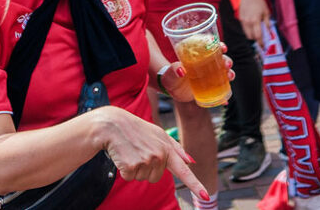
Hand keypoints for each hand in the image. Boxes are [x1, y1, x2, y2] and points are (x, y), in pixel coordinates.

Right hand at [93, 107, 208, 201]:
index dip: (195, 185)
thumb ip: (176, 148)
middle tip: (139, 151)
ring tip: (131, 150)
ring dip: (136, 168)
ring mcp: (145, 161)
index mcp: (167, 148)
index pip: (184, 171)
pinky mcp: (131, 166)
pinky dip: (125, 170)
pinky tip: (123, 155)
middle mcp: (159, 156)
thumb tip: (191, 161)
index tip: (206, 196)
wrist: (113, 124)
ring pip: (143, 178)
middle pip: (156, 178)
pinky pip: (130, 178)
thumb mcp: (158, 134)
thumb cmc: (136, 129)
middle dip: (147, 168)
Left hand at [160, 45, 234, 103]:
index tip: (223, 48)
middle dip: (227, 60)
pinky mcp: (210, 88)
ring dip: (230, 73)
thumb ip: (173, 70)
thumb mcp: (170, 73)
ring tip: (230, 77)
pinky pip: (220, 91)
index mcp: (198, 56)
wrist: (171, 89)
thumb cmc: (170, 76)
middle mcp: (206, 64)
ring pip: (224, 73)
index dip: (220, 46)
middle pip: (221, 59)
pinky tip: (225, 100)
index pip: (212, 47)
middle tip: (227, 65)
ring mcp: (210, 76)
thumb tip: (181, 70)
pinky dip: (224, 96)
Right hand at [238, 0, 269, 43]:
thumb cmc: (258, 2)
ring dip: (252, 35)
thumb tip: (268, 31)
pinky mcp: (240, 18)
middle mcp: (248, 22)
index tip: (263, 46)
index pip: (258, 36)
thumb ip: (267, 23)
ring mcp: (243, 21)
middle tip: (261, 39)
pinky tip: (252, 26)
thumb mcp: (266, 12)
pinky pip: (244, 28)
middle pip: (251, 37)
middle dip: (256, 39)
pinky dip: (248, 30)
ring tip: (257, 33)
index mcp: (255, 21)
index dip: (261, 43)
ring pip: (246, 33)